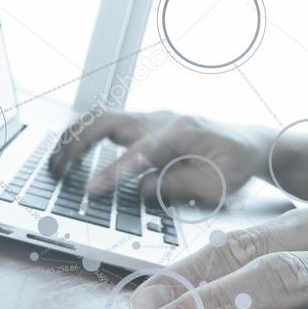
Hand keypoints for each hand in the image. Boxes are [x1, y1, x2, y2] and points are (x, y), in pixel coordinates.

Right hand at [49, 110, 271, 202]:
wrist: (252, 142)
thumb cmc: (237, 165)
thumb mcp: (218, 186)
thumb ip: (178, 186)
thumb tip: (140, 188)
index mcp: (182, 133)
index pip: (138, 153)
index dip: (111, 173)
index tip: (89, 190)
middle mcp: (162, 119)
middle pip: (108, 121)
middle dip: (77, 143)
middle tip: (56, 169)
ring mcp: (152, 117)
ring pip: (102, 118)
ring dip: (75, 137)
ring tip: (55, 162)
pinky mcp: (146, 123)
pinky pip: (109, 125)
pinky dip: (86, 136)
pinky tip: (72, 155)